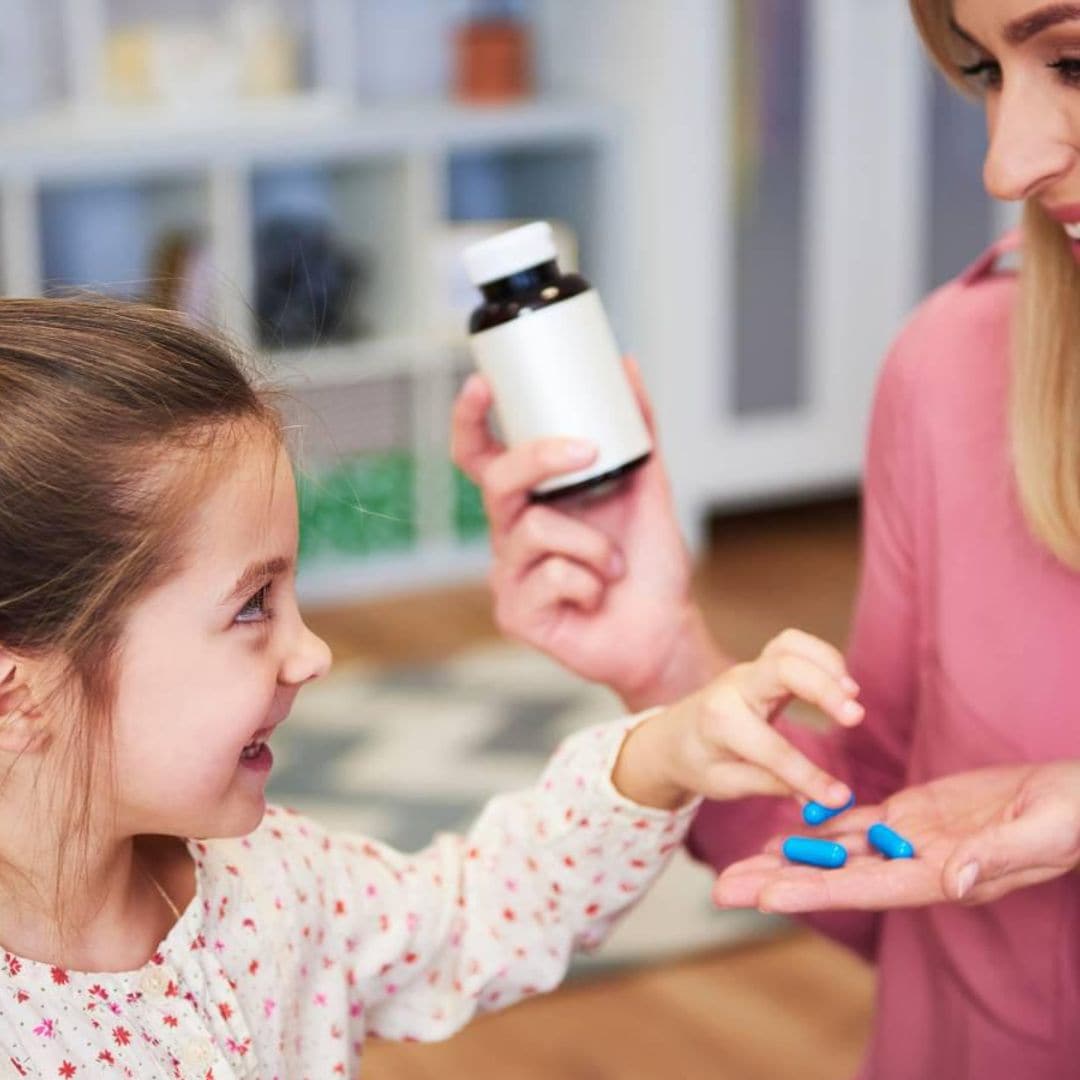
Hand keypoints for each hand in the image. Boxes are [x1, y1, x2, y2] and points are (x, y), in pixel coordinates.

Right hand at [451, 358, 720, 709]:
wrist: (665, 629)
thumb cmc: (647, 565)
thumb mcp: (647, 487)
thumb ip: (637, 431)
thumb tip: (626, 367)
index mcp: (530, 502)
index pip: (482, 456)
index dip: (471, 420)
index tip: (482, 383)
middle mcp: (510, 535)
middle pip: (497, 481)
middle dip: (540, 458)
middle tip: (587, 451)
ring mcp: (507, 576)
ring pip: (535, 529)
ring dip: (593, 544)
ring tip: (614, 565)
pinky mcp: (515, 614)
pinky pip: (550, 576)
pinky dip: (589, 581)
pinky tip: (596, 596)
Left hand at [612, 629, 863, 808]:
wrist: (672, 735)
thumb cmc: (699, 761)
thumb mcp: (727, 783)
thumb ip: (774, 785)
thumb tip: (827, 799)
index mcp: (719, 723)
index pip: (771, 747)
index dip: (807, 774)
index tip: (837, 796)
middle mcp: (735, 688)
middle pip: (782, 669)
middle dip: (823, 688)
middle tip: (856, 717)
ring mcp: (750, 671)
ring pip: (789, 645)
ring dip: (827, 663)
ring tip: (853, 696)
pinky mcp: (763, 665)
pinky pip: (794, 645)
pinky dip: (823, 657)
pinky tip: (842, 685)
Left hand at [713, 760, 1079, 910]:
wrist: (1075, 799)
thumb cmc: (1066, 820)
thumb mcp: (1037, 836)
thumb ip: (995, 859)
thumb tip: (953, 882)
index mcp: (940, 876)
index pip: (863, 888)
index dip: (812, 892)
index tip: (762, 898)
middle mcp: (914, 865)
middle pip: (834, 876)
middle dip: (777, 883)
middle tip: (720, 890)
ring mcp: (911, 841)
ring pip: (836, 851)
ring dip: (787, 858)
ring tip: (737, 865)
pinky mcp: (914, 815)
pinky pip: (857, 823)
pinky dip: (820, 828)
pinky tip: (787, 831)